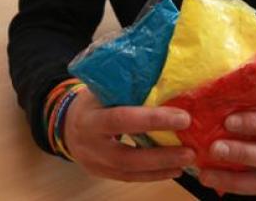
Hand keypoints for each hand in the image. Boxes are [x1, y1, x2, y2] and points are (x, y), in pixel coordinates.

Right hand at [63, 89, 194, 181]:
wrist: (66, 123)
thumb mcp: (102, 88)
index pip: (122, 119)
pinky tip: (174, 169)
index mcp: (90, 117)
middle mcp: (91, 144)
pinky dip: (153, 175)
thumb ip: (127, 87)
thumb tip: (167, 77)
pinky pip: (129, 177)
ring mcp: (95, 163)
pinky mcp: (102, 173)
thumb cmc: (92, 100)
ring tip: (187, 160)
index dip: (152, 120)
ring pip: (129, 171)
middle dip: (160, 155)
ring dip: (161, 167)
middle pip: (126, 155)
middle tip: (190, 150)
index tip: (183, 118)